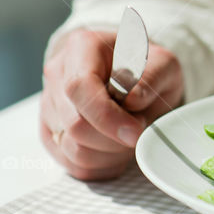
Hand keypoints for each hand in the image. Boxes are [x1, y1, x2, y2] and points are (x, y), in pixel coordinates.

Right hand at [40, 29, 184, 179]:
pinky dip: (102, 165)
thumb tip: (131, 99)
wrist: (132, 74)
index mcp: (81, 48)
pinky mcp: (51, 134)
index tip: (136, 131)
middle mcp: (57, 75)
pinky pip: (72, 164)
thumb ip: (152, 76)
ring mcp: (49, 106)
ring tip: (129, 136)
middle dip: (114, 137)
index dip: (107, 116)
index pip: (79, 87)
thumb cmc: (146, 67)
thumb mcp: (163, 63)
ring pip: (72, 148)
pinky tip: (119, 150)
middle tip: (139, 126)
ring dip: (110, 153)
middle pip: (75, 124)